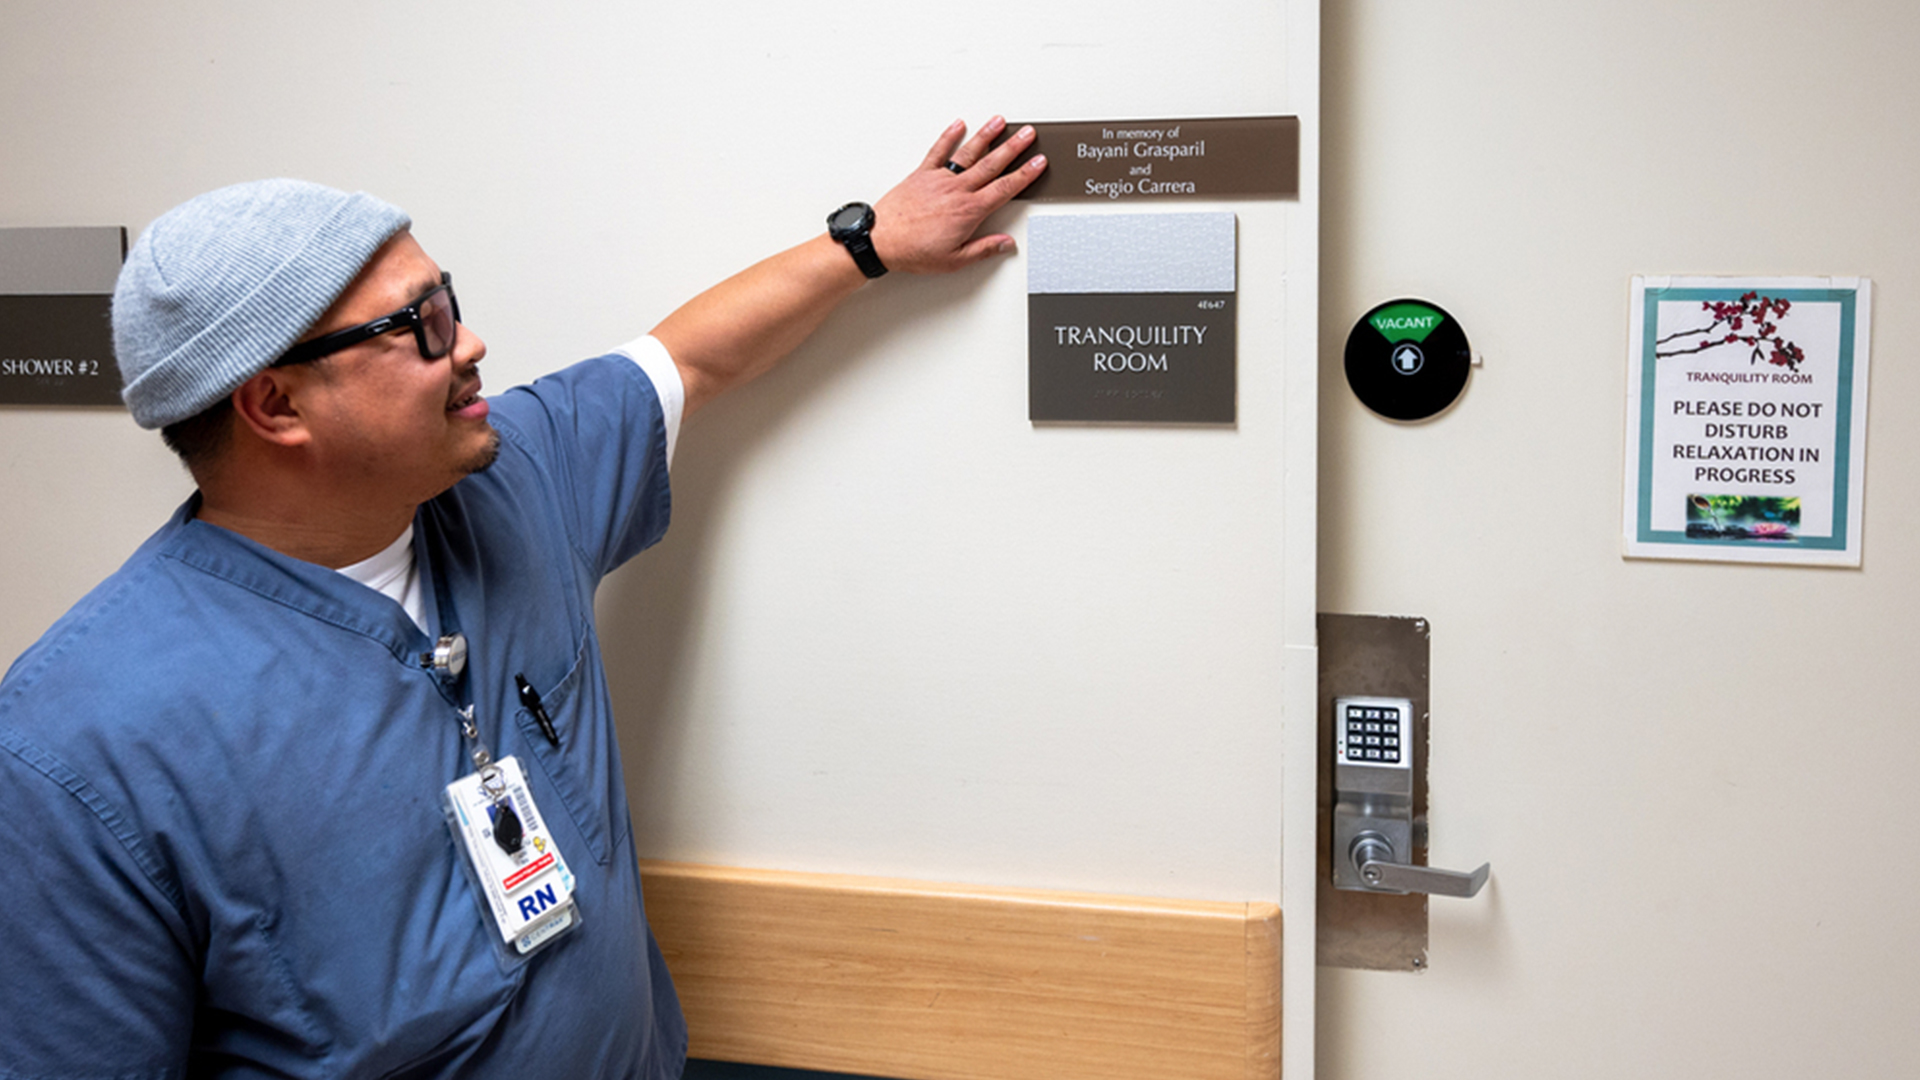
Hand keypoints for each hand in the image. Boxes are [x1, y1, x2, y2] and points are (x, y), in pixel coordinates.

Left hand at [868, 116, 1046, 274]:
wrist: (881, 240)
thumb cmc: (913, 250)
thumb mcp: (954, 260)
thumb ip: (983, 250)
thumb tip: (1006, 244)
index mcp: (969, 211)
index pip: (1005, 188)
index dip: (1025, 174)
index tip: (1038, 162)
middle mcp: (957, 190)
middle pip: (992, 164)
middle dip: (1013, 147)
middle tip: (1028, 133)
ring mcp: (939, 179)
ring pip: (969, 153)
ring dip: (986, 136)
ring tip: (1000, 122)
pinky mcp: (921, 174)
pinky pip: (938, 151)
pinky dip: (948, 136)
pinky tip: (958, 125)